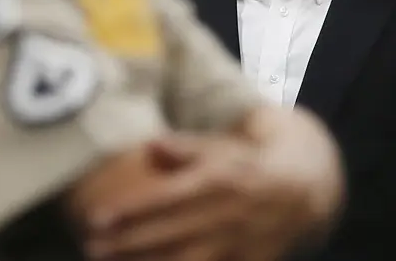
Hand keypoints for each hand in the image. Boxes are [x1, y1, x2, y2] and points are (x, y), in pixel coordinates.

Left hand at [84, 133, 320, 260]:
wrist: (304, 188)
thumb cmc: (249, 163)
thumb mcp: (224, 146)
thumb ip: (187, 147)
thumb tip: (150, 146)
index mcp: (219, 179)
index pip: (166, 196)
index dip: (129, 209)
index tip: (96, 217)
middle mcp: (227, 212)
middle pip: (169, 232)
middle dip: (126, 243)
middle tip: (91, 246)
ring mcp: (237, 242)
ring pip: (184, 260)